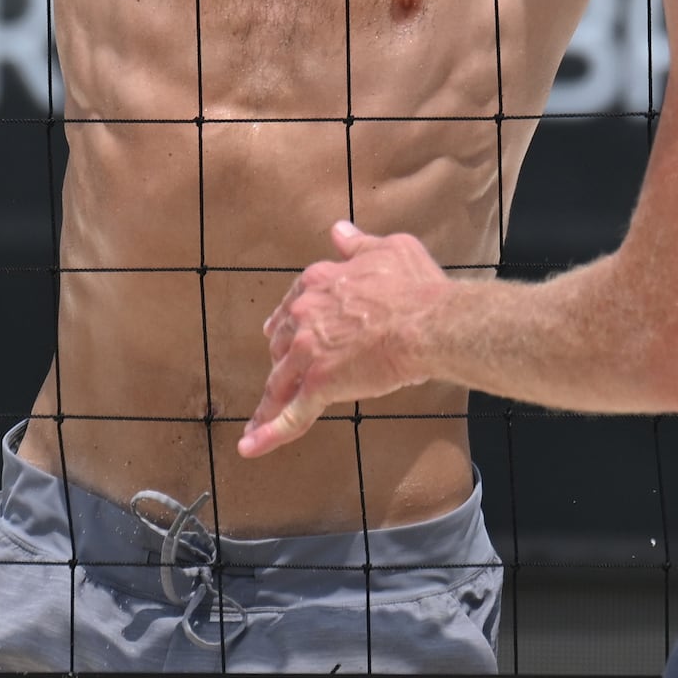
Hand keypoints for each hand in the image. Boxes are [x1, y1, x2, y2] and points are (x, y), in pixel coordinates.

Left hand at [239, 220, 451, 457]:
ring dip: (268, 404)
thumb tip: (338, 230)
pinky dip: (268, 433)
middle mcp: (305, 315)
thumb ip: (357, 244)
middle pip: (282, 345)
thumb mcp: (388, 249)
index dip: (288, 323)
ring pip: (279, 382)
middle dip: (281, 361)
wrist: (427, 322)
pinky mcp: (319, 384)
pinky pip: (290, 415)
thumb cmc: (415, 286)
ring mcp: (308, 352)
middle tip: (282, 379)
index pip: (293, 305)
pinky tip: (250, 447)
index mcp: (319, 282)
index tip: (281, 333)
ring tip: (256, 424)